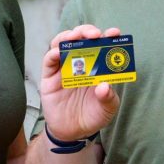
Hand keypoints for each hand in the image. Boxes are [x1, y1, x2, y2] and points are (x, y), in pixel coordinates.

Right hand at [39, 24, 120, 139]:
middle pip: (81, 39)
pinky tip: (58, 52)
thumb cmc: (92, 116)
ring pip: (63, 43)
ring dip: (68, 36)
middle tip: (94, 34)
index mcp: (98, 66)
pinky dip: (53, 53)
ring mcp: (64, 67)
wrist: (72, 132)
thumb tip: (104, 86)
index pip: (103, 45)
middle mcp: (80, 62)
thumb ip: (108, 98)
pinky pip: (49, 60)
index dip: (108, 36)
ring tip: (75, 37)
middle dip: (87, 32)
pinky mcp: (50, 76)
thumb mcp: (107, 109)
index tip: (114, 33)